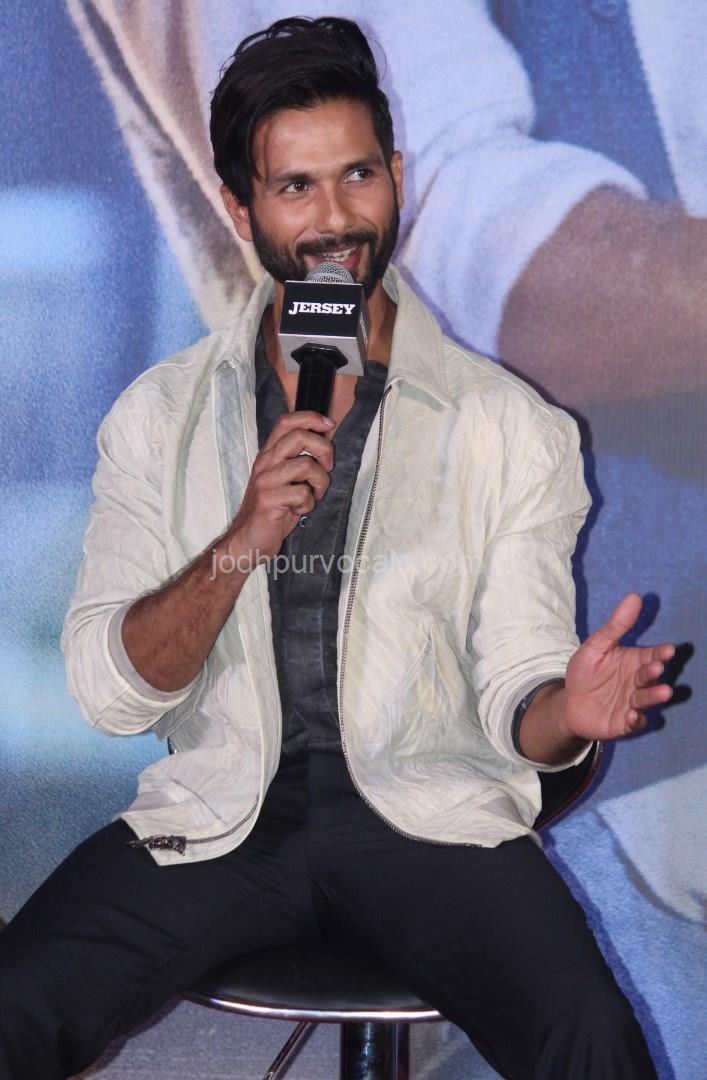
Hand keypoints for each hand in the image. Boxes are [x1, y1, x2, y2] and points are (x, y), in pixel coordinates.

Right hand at [227, 411, 334, 563]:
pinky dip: (309, 505)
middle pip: (299, 436)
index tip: (329, 425)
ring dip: (320, 482)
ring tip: (313, 496)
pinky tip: (299, 511)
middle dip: (324, 449)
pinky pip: (302, 494)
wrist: (246, 540)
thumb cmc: (271, 512)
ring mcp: (265, 481)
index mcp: (268, 455)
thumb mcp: (283, 481)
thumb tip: (324, 445)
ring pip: (306, 465)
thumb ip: (297, 462)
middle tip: (327, 467)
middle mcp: (265, 463)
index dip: (311, 418)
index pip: (286, 422)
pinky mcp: (269, 500)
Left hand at [564, 593, 674, 741]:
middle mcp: (638, 682)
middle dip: (654, 671)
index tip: (668, 649)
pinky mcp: (625, 721)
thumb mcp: (596, 645)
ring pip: (647, 699)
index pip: (652, 655)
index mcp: (634, 661)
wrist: (569, 702)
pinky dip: (635, 719)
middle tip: (656, 667)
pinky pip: (634, 722)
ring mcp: (633, 702)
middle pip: (650, 676)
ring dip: (654, 696)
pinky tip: (631, 715)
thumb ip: (616, 625)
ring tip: (664, 692)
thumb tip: (635, 596)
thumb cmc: (586, 671)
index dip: (661, 653)